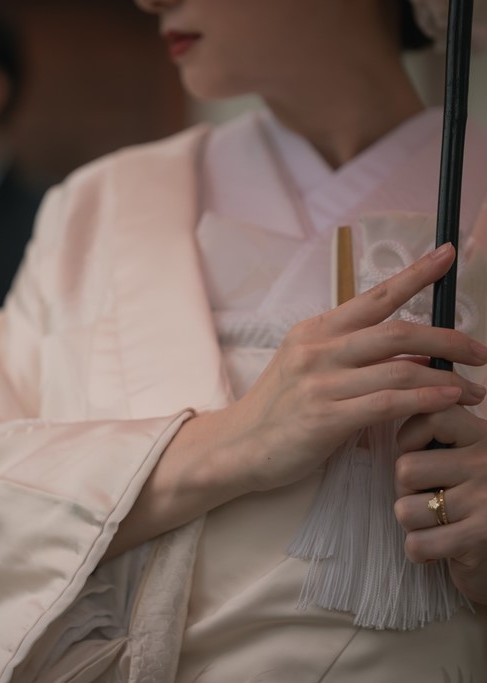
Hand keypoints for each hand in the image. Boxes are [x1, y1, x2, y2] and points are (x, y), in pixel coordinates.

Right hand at [219, 243, 486, 492]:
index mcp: (313, 331)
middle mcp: (316, 350)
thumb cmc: (277, 408)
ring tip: (475, 388)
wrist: (239, 445)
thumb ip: (349, 354)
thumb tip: (410, 354)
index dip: (414, 275)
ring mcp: (319, 383)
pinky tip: (449, 400)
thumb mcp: (305, 367)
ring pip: (398, 370)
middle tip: (480, 351)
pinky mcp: (324, 419)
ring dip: (446, 378)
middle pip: (395, 332)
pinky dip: (425, 399)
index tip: (447, 255)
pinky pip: (387, 403)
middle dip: (446, 339)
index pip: (372, 297)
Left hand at [395, 405, 486, 603]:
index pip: (431, 417)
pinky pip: (418, 543)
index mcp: (483, 438)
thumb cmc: (476, 496)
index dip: (410, 439)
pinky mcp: (480, 540)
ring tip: (433, 522)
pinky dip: (419, 550)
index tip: (420, 454)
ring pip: (405, 509)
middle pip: (406, 469)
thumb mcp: (468, 454)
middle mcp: (486, 465)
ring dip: (412, 522)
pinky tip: (437, 547)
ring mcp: (485, 503)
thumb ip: (439, 435)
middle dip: (404, 489)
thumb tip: (392, 410)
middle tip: (425, 497)